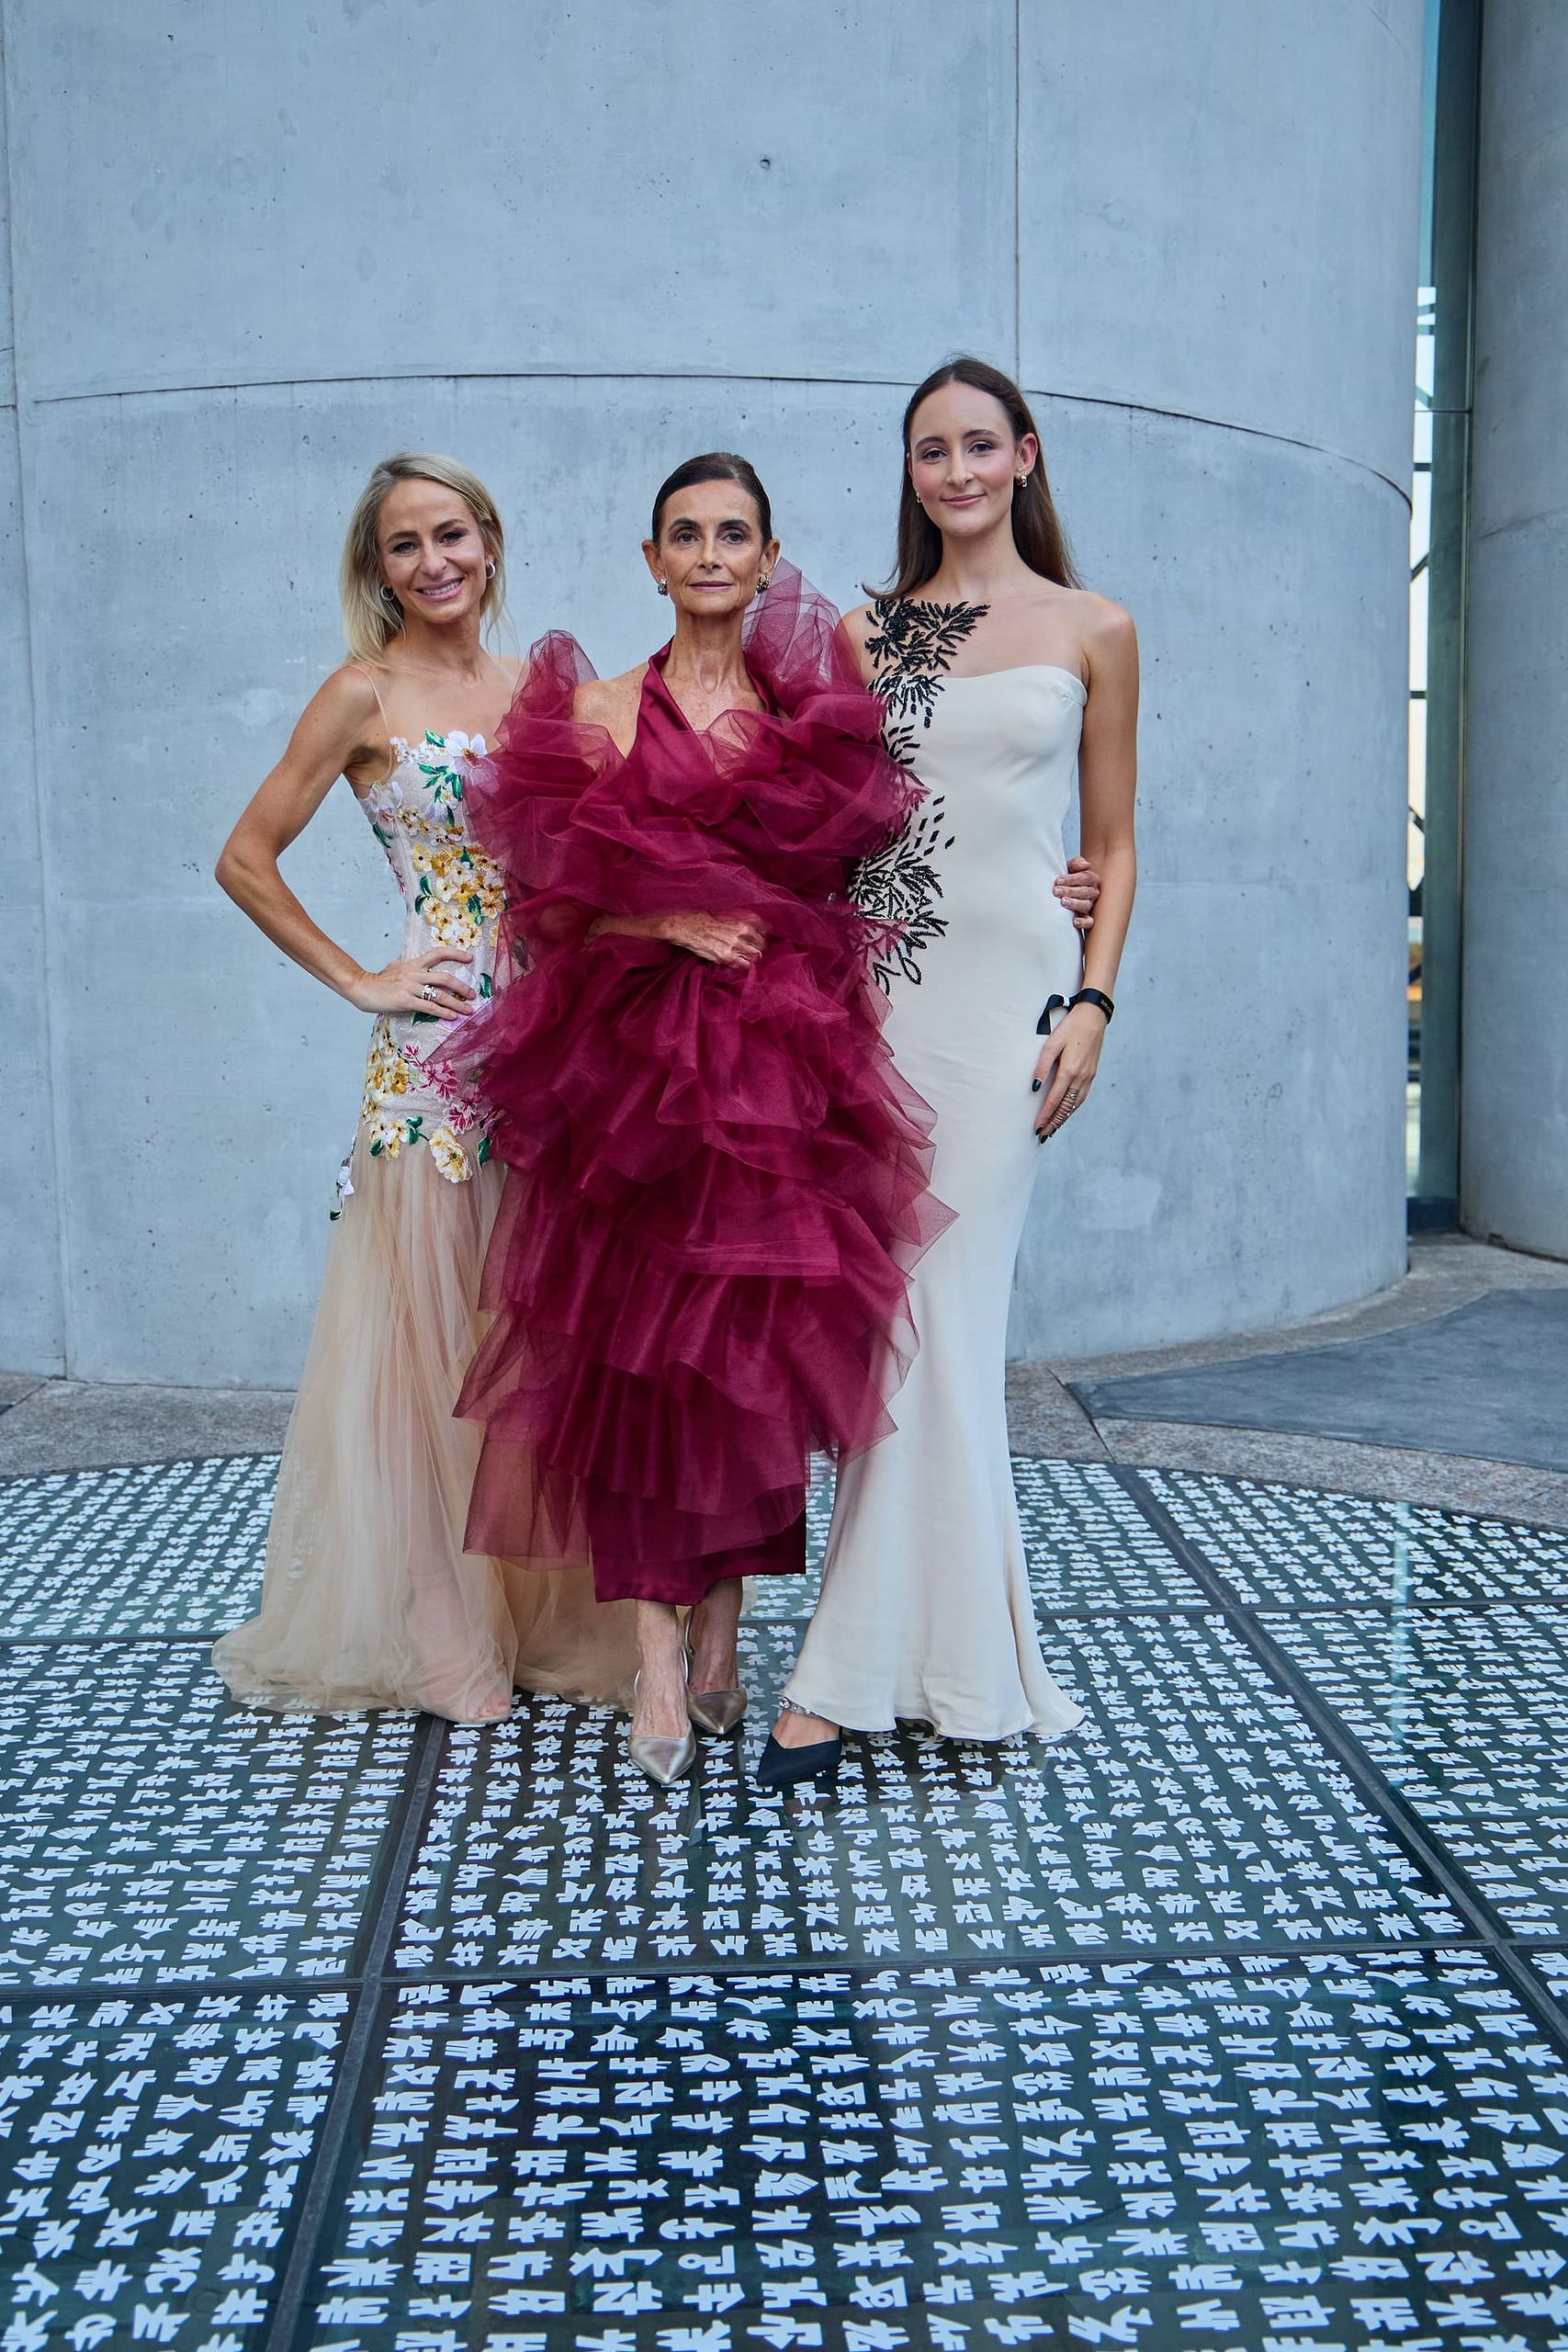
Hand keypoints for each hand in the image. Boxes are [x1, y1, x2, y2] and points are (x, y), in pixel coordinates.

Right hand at [346, 947, 475, 1017]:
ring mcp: (411, 988)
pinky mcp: (406, 1001)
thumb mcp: (394, 966)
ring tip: (468, 1010)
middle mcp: (415, 974)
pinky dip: (443, 1013)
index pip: (438, 953)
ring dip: (457, 1003)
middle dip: (462, 986)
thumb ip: (406, 965)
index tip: (469, 958)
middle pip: (445, 977)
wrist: (362, 987)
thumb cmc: (378, 979)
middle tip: (473, 994)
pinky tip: (452, 1017)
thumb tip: (409, 960)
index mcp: (414, 964)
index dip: (455, 954)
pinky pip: (429, 1008)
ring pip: (440, 995)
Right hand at [657, 911, 766, 967]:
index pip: (766, 928)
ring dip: (754, 957)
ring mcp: (734, 946)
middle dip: (761, 946)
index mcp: (743, 919)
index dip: (765, 933)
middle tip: (756, 947)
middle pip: (763, 944)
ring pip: (756, 956)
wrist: (683, 926)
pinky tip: (741, 963)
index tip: (762, 935)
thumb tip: (752, 925)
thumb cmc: (700, 916)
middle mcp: (742, 932)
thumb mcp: (723, 912)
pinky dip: (745, 966)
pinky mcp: (725, 957)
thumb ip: (739, 918)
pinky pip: (744, 966)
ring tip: (749, 956)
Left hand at [1032, 1002, 1106, 1138]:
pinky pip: (1082, 1097)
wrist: (1095, 1016)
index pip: (1054, 1100)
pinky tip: (1068, 1112)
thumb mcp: (1052, 1043)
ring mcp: (1089, 1076)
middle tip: (1043, 1135)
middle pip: (1066, 1107)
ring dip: (1064, 1118)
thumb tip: (1035, 1087)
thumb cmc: (1070, 1027)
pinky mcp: (1092, 1073)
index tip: (1037, 1127)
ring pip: (1075, 1104)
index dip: (1045, 1115)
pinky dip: (1074, 1108)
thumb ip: (1042, 1066)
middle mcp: (1081, 1077)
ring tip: (1053, 1128)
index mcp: (1069, 1070)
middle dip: (1054, 1122)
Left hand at [1053, 854, 1100, 931]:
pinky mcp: (1087, 919)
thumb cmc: (1065, 881)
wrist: (1060, 895)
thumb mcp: (1068, 870)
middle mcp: (1093, 892)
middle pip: (1085, 891)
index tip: (1057, 881)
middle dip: (1069, 891)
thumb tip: (1086, 864)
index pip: (1085, 877)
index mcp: (1091, 879)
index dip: (1071, 879)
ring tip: (1062, 902)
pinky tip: (1074, 921)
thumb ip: (1075, 864)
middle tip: (1056, 891)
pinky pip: (1089, 922)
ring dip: (1074, 903)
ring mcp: (1091, 906)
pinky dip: (1083, 922)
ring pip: (1086, 905)